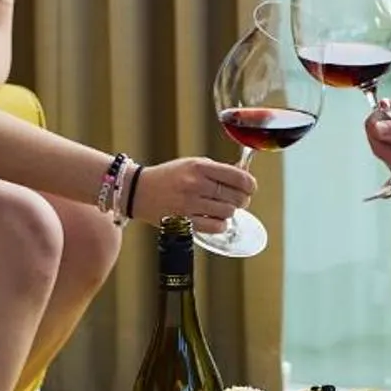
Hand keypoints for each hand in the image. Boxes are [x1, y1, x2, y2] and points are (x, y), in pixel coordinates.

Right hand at [132, 156, 256, 234]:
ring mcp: (190, 204)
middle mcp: (196, 185)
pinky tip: (215, 218)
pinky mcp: (184, 222)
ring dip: (229, 211)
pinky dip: (220, 224)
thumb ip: (219, 170)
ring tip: (221, 208)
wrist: (139, 191)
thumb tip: (245, 176)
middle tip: (238, 199)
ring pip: (228, 212)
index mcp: (200, 167)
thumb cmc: (170, 176)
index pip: (238, 177)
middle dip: (242, 199)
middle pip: (236, 196)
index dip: (250, 184)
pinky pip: (216, 226)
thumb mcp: (193, 164)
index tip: (251, 187)